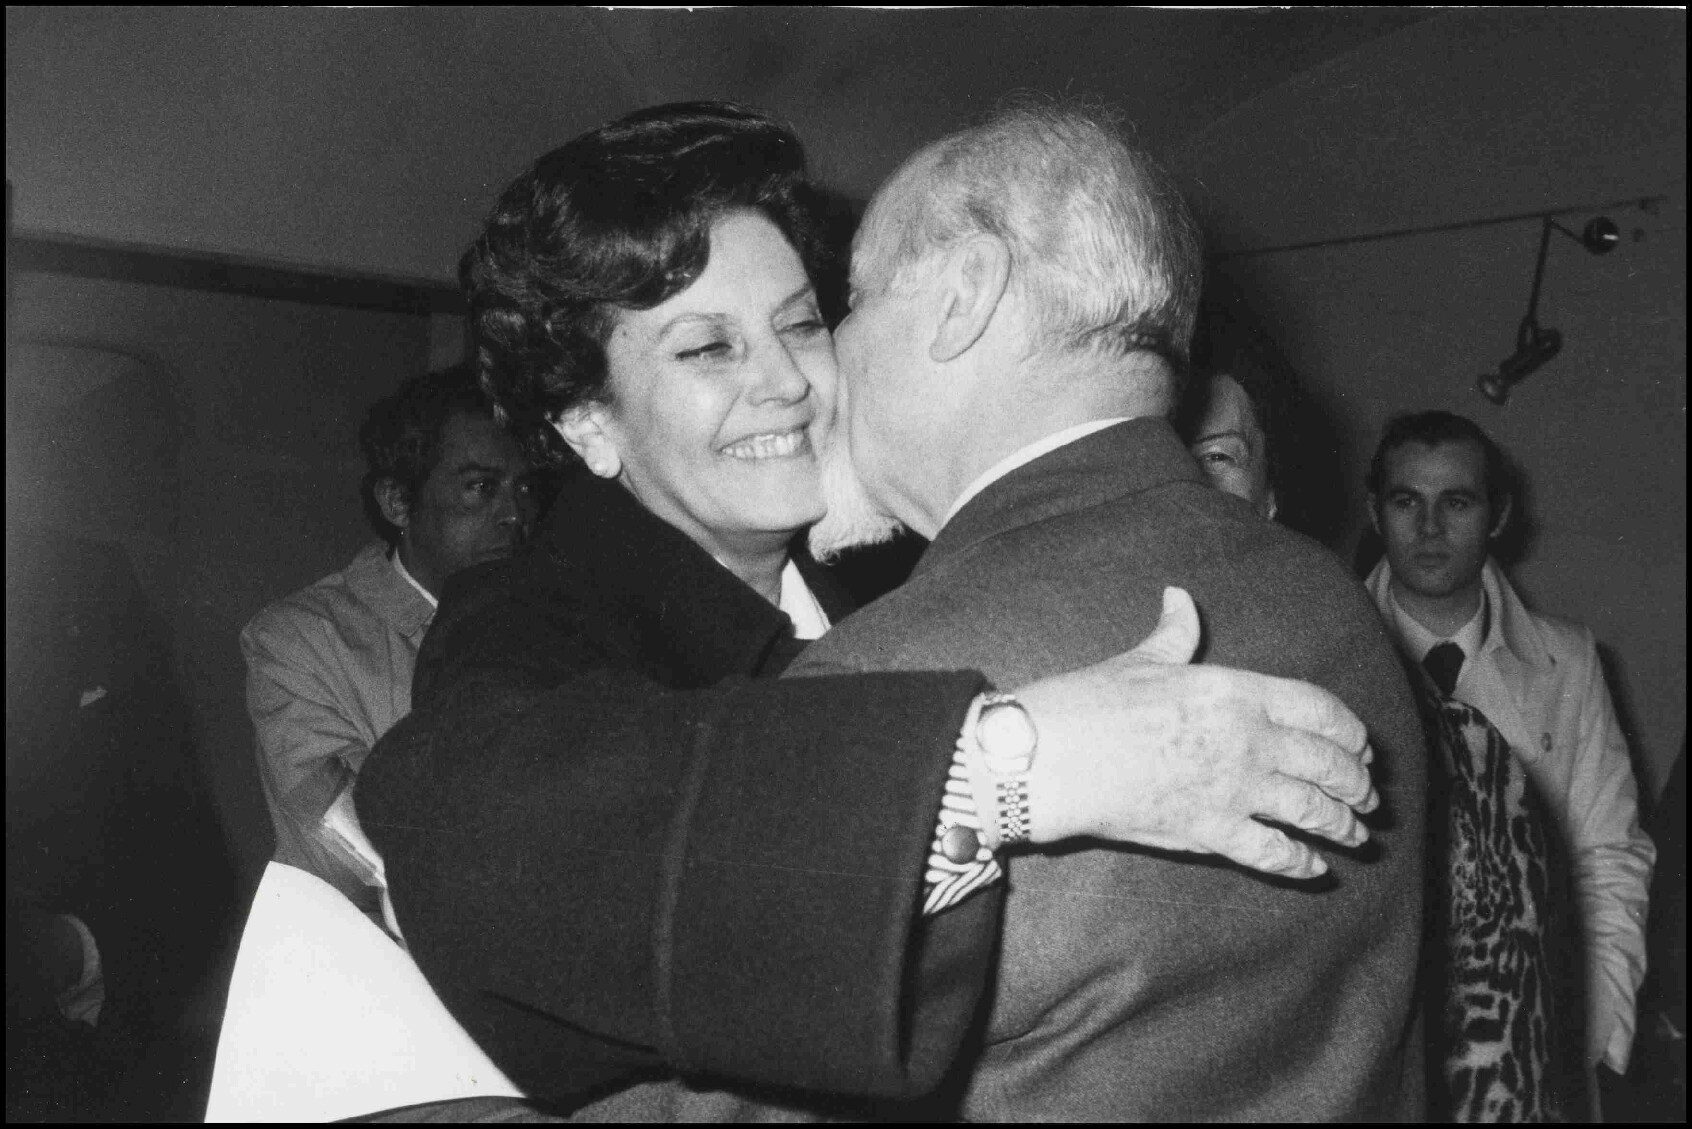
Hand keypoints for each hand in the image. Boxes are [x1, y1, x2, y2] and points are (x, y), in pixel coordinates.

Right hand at [1009, 587, 1376, 878]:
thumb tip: (1179, 597)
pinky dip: (1299, 862)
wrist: (1053, 757)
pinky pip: (1272, 851)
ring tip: (1355, 833)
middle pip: (1326, 763)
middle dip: (1356, 782)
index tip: (1362, 746)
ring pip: (1311, 810)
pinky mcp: (1209, 831)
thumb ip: (1174, 634)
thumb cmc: (1090, 702)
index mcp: (1236, 691)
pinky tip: (1313, 866)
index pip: (1318, 709)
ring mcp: (1232, 789)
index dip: (1350, 731)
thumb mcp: (1140, 660)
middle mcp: (1247, 740)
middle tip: (1368, 797)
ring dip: (1340, 824)